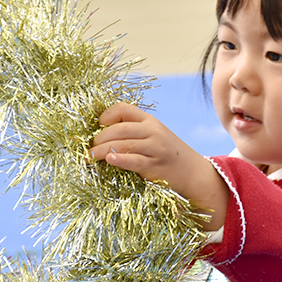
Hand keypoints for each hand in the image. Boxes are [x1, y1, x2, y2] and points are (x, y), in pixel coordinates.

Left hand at [90, 103, 227, 230]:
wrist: (193, 173)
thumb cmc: (166, 155)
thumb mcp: (154, 136)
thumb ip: (133, 133)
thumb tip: (100, 137)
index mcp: (150, 120)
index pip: (123, 109)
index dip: (106, 115)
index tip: (97, 125)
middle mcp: (153, 131)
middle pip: (119, 128)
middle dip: (99, 138)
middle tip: (89, 147)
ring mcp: (155, 148)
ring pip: (123, 144)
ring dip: (102, 150)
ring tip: (90, 156)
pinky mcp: (154, 166)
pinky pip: (133, 160)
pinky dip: (120, 159)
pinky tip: (109, 160)